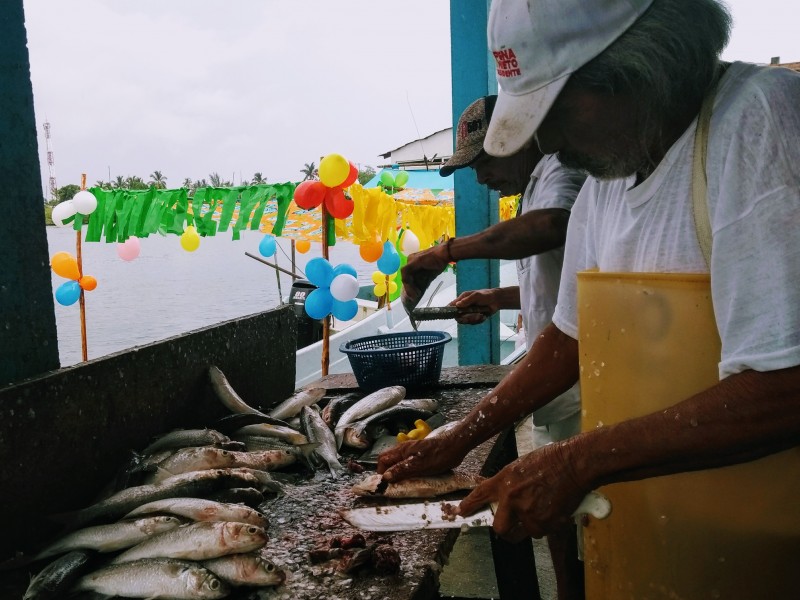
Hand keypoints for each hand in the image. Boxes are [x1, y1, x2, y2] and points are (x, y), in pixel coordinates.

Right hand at [376, 432, 465, 481]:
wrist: (455, 446)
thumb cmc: (438, 456)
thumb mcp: (419, 465)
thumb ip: (401, 470)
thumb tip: (385, 477)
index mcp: (401, 451)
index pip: (382, 460)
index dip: (380, 473)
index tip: (384, 485)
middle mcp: (404, 450)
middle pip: (388, 461)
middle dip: (387, 474)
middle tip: (392, 487)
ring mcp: (412, 452)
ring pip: (397, 463)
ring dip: (396, 474)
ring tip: (400, 486)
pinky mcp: (419, 456)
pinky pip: (407, 464)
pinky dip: (405, 473)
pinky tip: (411, 480)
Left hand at [400, 245, 449, 306]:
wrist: (445, 254)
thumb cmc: (439, 262)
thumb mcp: (429, 274)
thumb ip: (423, 280)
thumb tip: (419, 289)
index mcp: (413, 262)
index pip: (408, 276)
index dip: (410, 287)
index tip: (415, 295)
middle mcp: (410, 260)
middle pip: (406, 277)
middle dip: (409, 289)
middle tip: (414, 297)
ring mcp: (411, 260)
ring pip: (405, 276)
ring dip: (409, 288)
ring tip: (414, 296)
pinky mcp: (413, 262)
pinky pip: (406, 274)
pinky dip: (408, 284)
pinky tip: (413, 291)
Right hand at [449, 289, 498, 323]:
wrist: (496, 300)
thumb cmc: (485, 295)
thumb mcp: (476, 296)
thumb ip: (467, 300)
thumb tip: (458, 304)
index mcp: (462, 300)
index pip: (452, 306)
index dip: (450, 311)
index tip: (453, 315)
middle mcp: (464, 307)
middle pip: (458, 317)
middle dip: (465, 318)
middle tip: (473, 316)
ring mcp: (469, 313)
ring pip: (466, 321)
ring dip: (473, 319)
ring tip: (481, 315)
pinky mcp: (474, 318)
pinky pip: (473, 323)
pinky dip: (479, 320)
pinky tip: (484, 316)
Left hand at [457, 441, 589, 540]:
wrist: (573, 465)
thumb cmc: (550, 460)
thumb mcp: (519, 467)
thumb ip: (508, 484)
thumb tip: (502, 498)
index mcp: (505, 482)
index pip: (480, 495)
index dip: (469, 505)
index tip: (462, 512)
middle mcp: (513, 500)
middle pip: (500, 528)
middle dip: (505, 529)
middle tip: (512, 524)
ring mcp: (529, 514)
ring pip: (524, 531)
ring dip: (530, 525)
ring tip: (542, 506)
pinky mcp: (546, 524)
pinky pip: (542, 531)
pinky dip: (547, 524)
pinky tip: (553, 507)